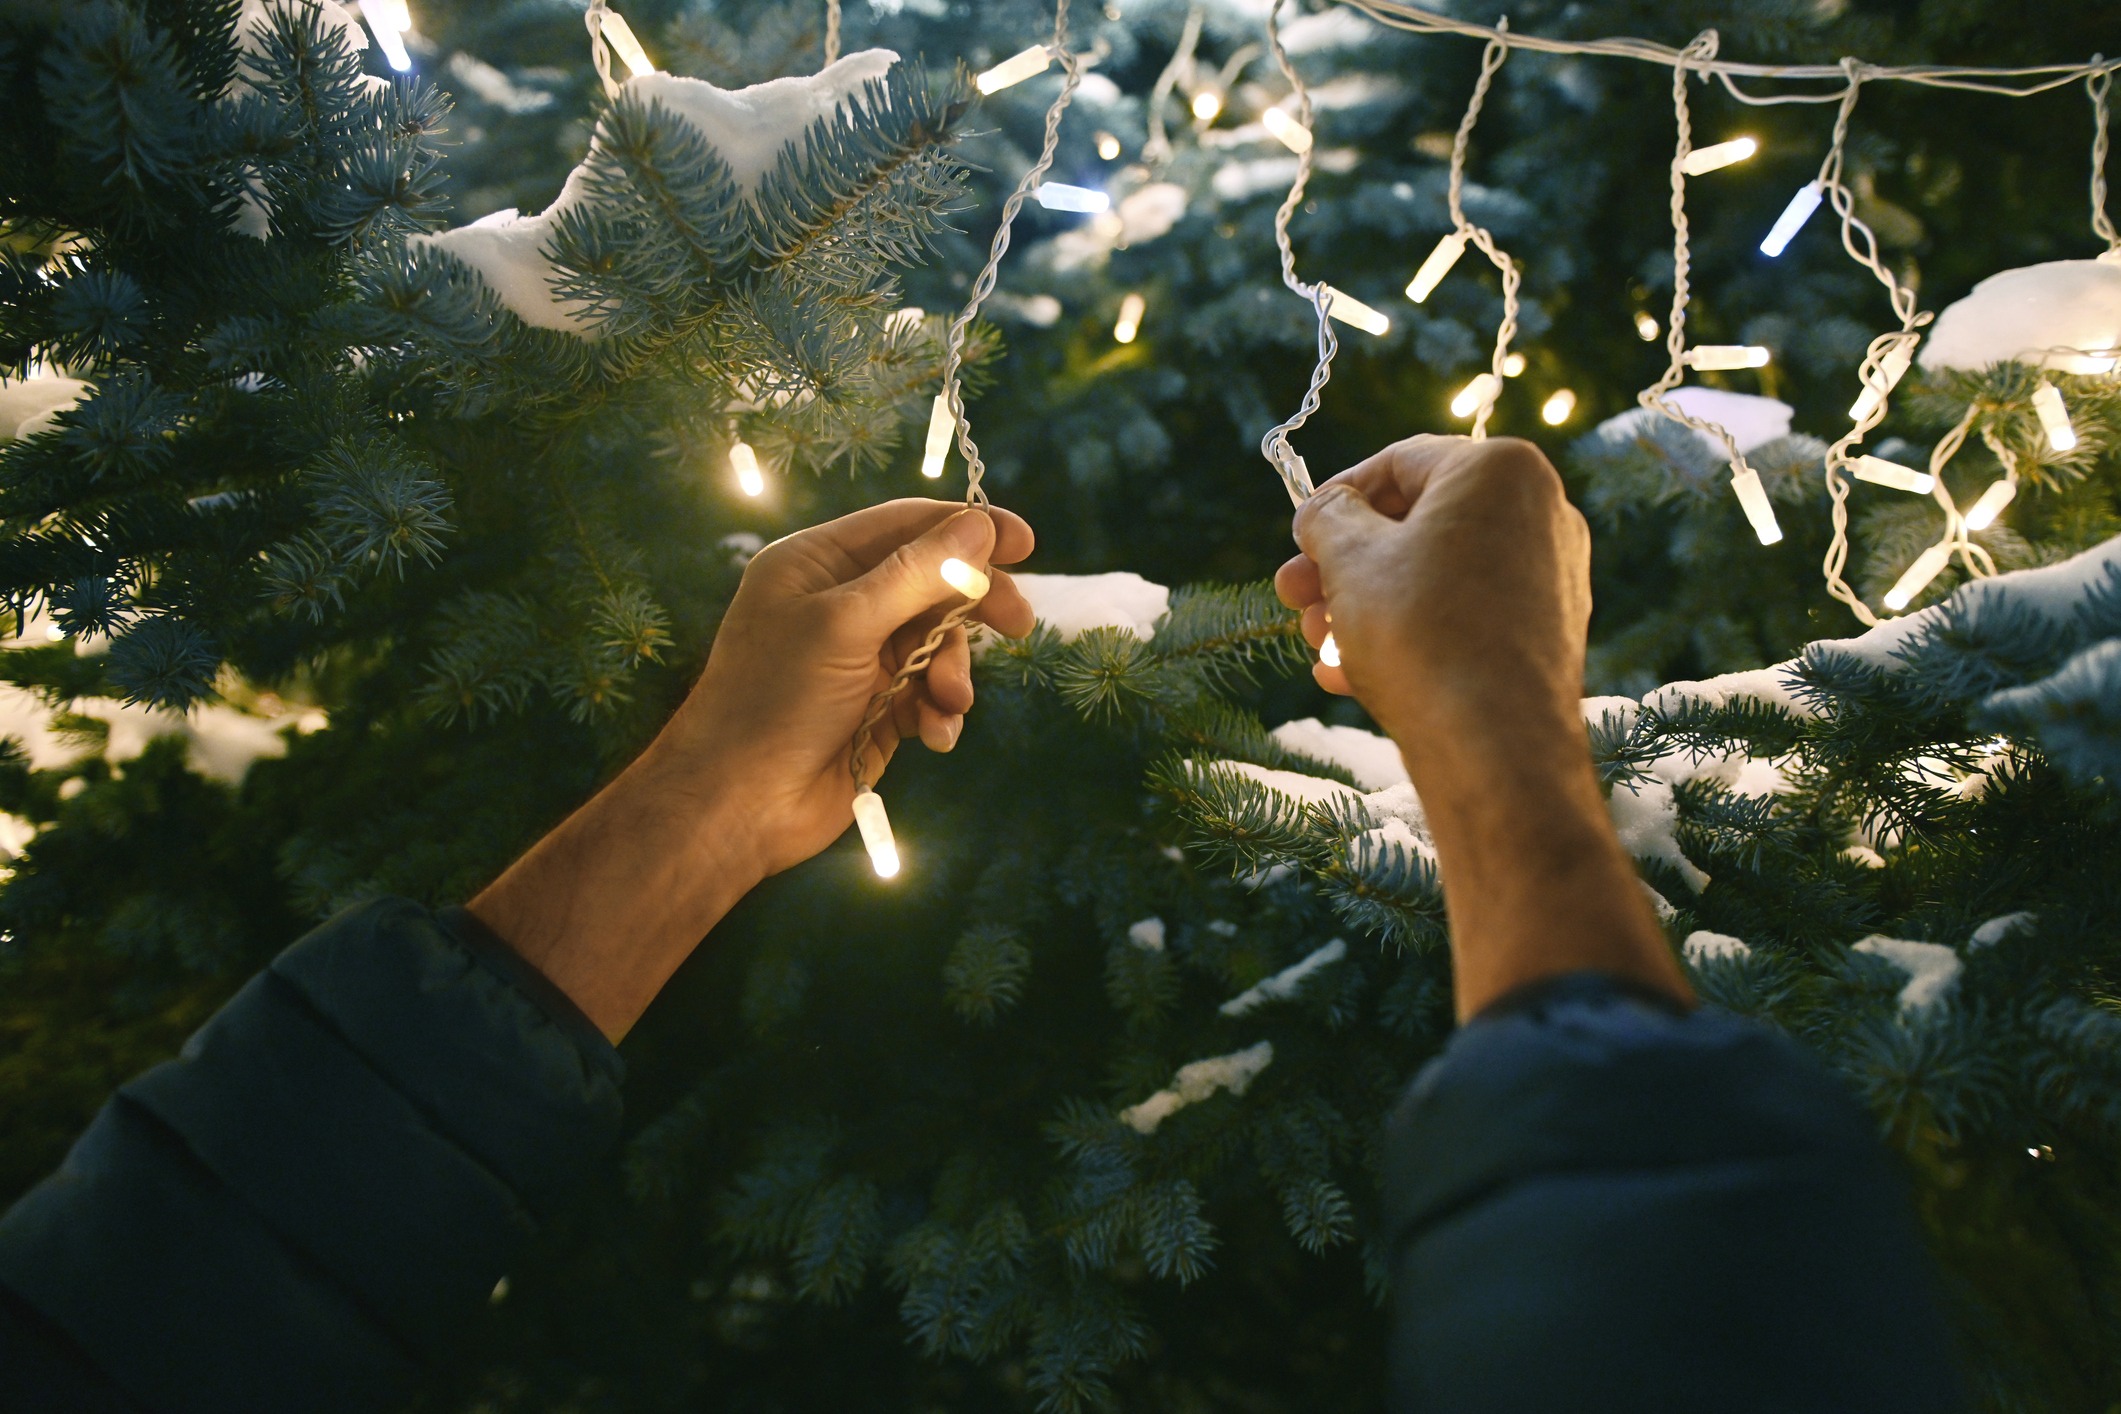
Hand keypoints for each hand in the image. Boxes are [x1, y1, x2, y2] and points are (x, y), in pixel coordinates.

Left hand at [471, 499, 1034, 1039]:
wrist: (738, 803)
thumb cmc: (777, 699)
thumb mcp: (846, 623)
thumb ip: (916, 574)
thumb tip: (978, 526)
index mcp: (819, 563)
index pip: (906, 525)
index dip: (967, 529)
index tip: (1025, 543)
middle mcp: (841, 603)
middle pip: (932, 583)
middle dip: (974, 606)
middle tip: (1020, 623)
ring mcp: (861, 658)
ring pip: (938, 644)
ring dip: (952, 672)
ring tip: (946, 703)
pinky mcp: (878, 709)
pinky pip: (929, 694)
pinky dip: (939, 712)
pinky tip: (934, 736)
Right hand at [1274, 434, 1590, 752]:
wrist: (1496, 744)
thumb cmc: (1420, 631)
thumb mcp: (1351, 559)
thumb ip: (1328, 517)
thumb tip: (1324, 509)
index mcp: (1499, 470)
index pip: (1398, 463)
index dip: (1335, 497)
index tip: (1297, 536)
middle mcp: (1540, 511)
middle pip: (1416, 526)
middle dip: (1343, 565)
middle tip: (1294, 597)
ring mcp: (1551, 575)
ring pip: (1435, 577)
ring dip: (1365, 606)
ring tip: (1317, 645)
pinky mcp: (1548, 631)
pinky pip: (1464, 617)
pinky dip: (1409, 635)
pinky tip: (1350, 674)